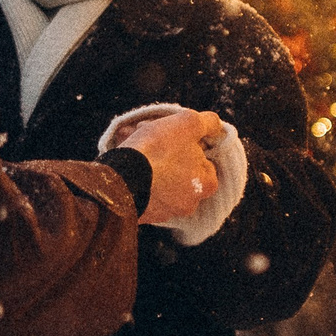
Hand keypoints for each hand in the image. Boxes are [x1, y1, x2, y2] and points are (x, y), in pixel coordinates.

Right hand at [116, 108, 224, 225]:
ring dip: (150, 159)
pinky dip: (136, 173)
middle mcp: (188, 204)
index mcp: (206, 185)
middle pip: (181, 169)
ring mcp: (163, 212)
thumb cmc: (158, 149)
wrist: (119, 178)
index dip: (192, 143)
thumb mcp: (188, 123)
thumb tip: (215, 125)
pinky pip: (142, 188)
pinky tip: (125, 158)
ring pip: (160, 177)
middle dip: (168, 149)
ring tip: (133, 139)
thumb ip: (208, 122)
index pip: (206, 161)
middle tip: (152, 133)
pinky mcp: (141, 213)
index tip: (177, 134)